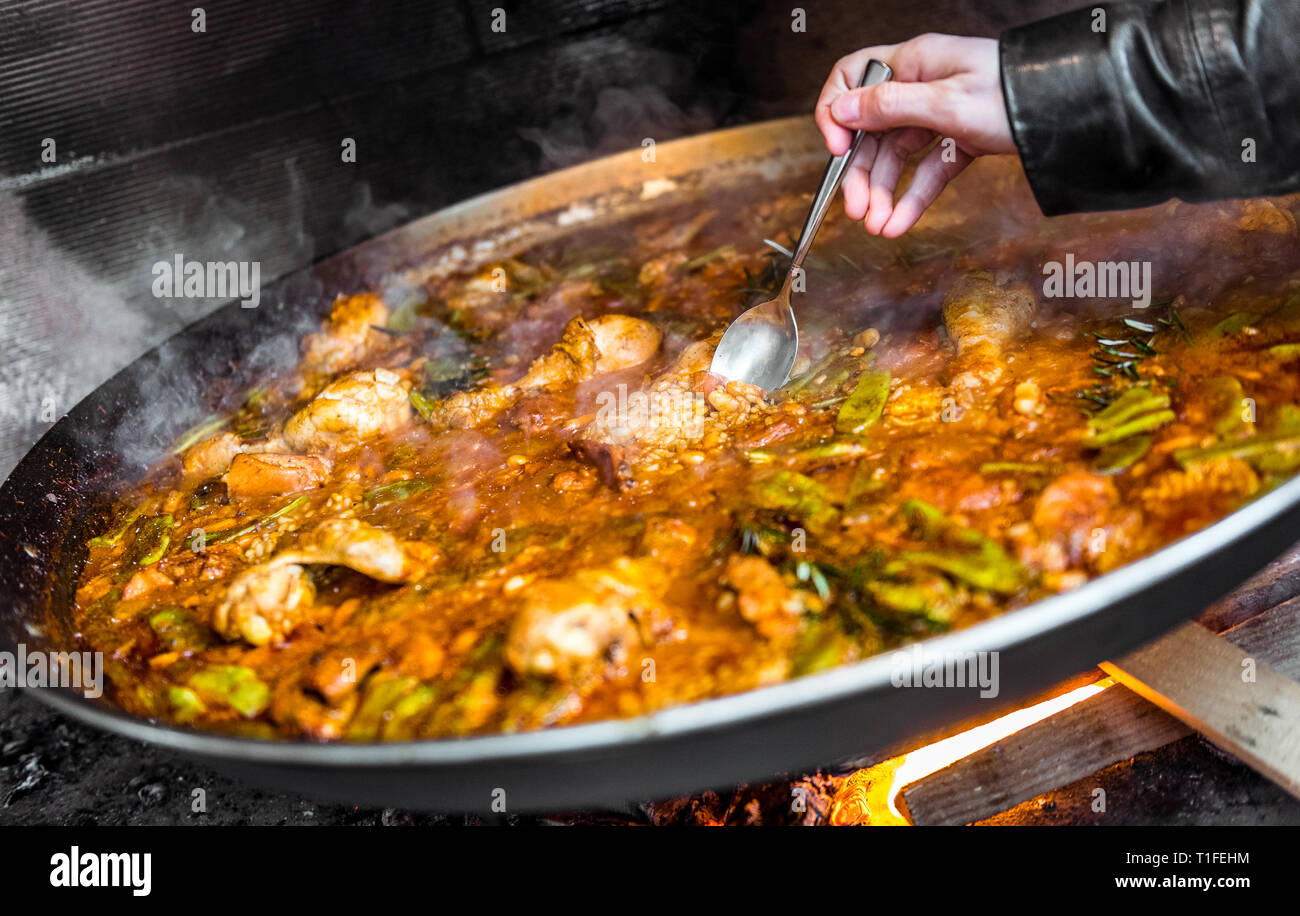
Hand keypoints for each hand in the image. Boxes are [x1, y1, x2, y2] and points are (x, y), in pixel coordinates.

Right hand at [815, 34, 1014, 236]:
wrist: (1068, 112)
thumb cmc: (1013, 94)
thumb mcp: (946, 102)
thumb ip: (889, 107)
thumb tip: (840, 110)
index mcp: (914, 62)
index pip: (852, 78)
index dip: (836, 112)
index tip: (835, 149)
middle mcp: (921, 85)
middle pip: (872, 131)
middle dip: (859, 173)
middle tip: (855, 210)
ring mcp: (940, 114)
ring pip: (896, 157)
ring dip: (883, 193)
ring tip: (878, 226)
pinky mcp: (959, 140)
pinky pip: (926, 172)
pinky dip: (912, 198)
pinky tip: (900, 223)